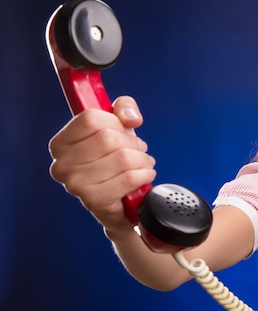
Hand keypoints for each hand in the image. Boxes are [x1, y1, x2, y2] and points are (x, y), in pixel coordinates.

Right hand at [48, 96, 156, 233]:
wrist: (120, 201)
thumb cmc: (115, 162)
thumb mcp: (119, 127)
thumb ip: (124, 108)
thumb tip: (130, 117)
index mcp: (61, 143)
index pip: (91, 119)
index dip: (115, 122)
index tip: (122, 130)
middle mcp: (62, 165)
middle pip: (108, 138)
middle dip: (131, 143)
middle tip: (137, 150)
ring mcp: (76, 185)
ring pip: (122, 158)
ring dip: (141, 160)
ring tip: (141, 164)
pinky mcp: (94, 201)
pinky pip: (129, 178)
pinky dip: (144, 175)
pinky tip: (143, 176)